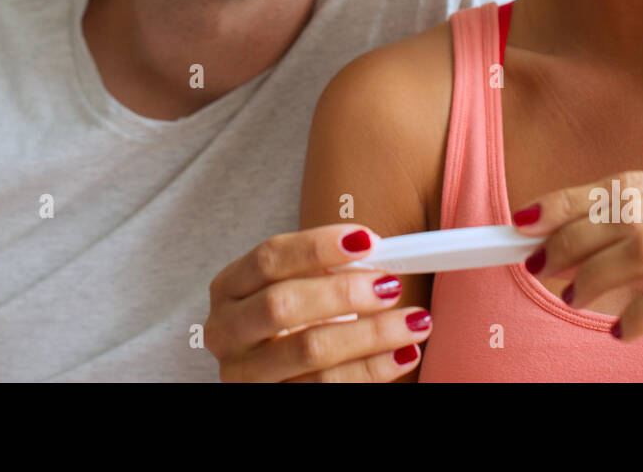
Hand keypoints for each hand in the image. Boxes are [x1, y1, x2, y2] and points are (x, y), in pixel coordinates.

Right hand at [205, 224, 432, 381]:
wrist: (273, 375)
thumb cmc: (293, 321)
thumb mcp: (297, 288)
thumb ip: (327, 269)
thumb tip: (379, 252)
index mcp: (229, 289)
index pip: (268, 258)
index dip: (317, 246)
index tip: (367, 240)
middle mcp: (226, 332)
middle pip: (282, 304)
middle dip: (343, 292)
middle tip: (391, 284)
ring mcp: (245, 374)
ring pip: (310, 350)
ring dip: (371, 333)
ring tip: (416, 320)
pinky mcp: (272, 401)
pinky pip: (327, 387)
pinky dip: (372, 369)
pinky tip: (404, 354)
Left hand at [510, 166, 642, 381]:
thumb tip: (564, 238)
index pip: (634, 184)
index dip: (573, 199)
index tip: (527, 220)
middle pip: (634, 209)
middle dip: (574, 237)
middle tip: (539, 265)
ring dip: (597, 275)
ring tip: (576, 298)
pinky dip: (634, 316)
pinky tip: (622, 331)